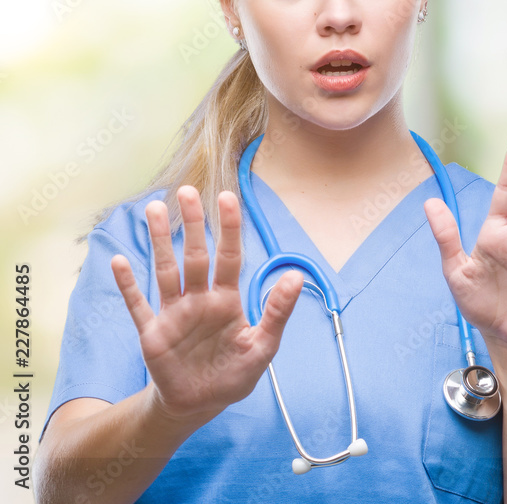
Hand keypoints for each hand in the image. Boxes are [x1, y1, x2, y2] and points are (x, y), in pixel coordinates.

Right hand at [110, 186, 302, 424]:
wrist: (200, 405)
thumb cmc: (234, 373)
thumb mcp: (263, 346)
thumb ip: (278, 312)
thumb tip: (297, 276)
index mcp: (228, 300)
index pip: (230, 257)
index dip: (229, 228)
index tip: (228, 197)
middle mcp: (200, 299)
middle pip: (196, 255)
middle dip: (193, 224)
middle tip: (187, 191)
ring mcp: (174, 313)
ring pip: (166, 270)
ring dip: (160, 242)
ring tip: (154, 210)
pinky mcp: (153, 333)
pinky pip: (138, 305)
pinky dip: (128, 285)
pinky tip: (120, 261)